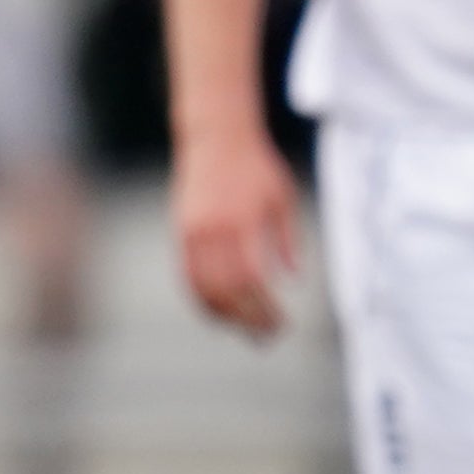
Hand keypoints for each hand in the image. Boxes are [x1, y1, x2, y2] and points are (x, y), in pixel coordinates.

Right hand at [173, 123, 305, 339]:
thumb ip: (289, 239)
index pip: (253, 280)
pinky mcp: (181, 232)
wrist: (215, 137)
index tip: (282, 323)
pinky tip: (218, 311)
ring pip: (203, 288)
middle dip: (248, 320)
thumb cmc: (256, 165)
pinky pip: (187, 276)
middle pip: (228, 291)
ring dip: (224, 315)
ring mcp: (193, 232)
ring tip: (244, 330)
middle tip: (268, 337)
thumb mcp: (283, 197)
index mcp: (243, 222)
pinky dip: (201, 298)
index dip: (266, 308)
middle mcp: (214, 230)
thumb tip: (292, 278)